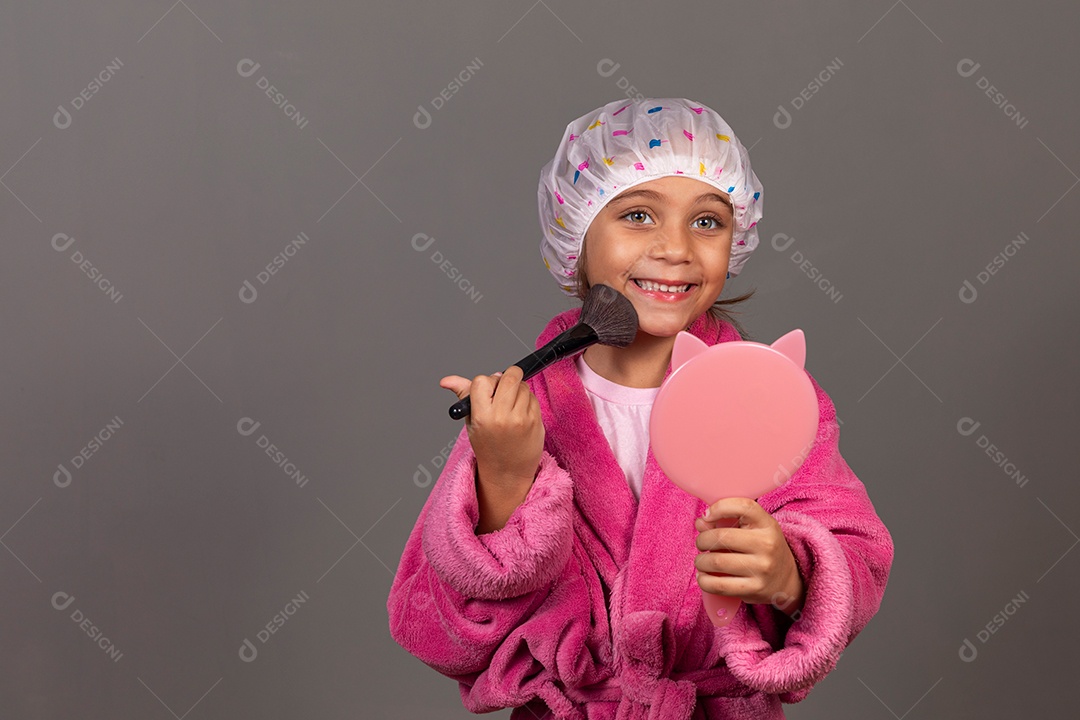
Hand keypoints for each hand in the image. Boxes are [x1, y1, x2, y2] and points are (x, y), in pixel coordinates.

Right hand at [439, 364, 543, 491]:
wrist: (507, 473)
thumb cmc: (488, 446)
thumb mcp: (472, 422)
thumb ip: (464, 396)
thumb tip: (446, 380)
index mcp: (482, 417)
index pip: (482, 380)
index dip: (487, 381)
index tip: (490, 388)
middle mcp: (501, 417)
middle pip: (509, 377)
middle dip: (509, 376)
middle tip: (506, 385)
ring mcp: (521, 419)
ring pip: (523, 386)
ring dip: (518, 389)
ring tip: (511, 406)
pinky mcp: (535, 422)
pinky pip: (533, 397)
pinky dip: (528, 400)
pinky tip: (521, 413)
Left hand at [694, 497, 805, 616]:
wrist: (787, 579)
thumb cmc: (762, 549)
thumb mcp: (753, 530)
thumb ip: (726, 522)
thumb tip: (700, 522)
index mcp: (767, 524)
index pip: (743, 507)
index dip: (719, 507)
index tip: (706, 516)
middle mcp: (767, 545)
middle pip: (721, 537)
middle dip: (702, 540)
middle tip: (701, 544)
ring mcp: (762, 568)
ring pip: (717, 562)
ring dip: (700, 561)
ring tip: (701, 561)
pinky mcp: (755, 589)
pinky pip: (719, 585)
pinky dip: (704, 581)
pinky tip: (703, 577)